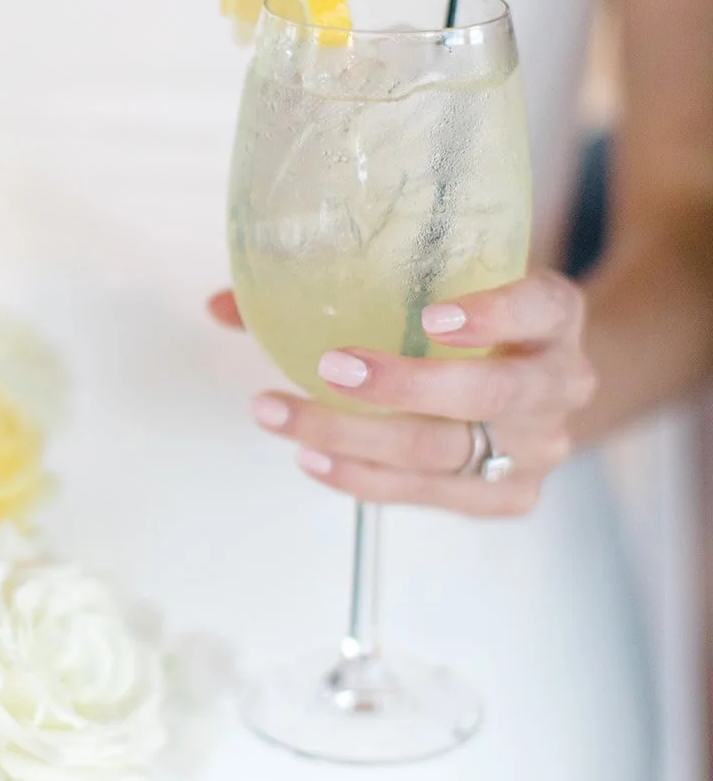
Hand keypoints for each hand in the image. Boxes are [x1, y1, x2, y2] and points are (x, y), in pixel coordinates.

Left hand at [209, 271, 597, 516]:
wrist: (537, 380)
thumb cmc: (473, 325)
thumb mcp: (438, 286)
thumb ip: (349, 283)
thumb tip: (221, 302)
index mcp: (555, 316)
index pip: (542, 308)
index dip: (494, 313)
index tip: (432, 315)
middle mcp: (559, 383)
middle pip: (490, 394)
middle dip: (404, 386)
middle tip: (331, 368)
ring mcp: (538, 448)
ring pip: (446, 451)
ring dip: (355, 436)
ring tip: (282, 413)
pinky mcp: (507, 497)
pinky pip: (428, 495)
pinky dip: (363, 478)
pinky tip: (311, 457)